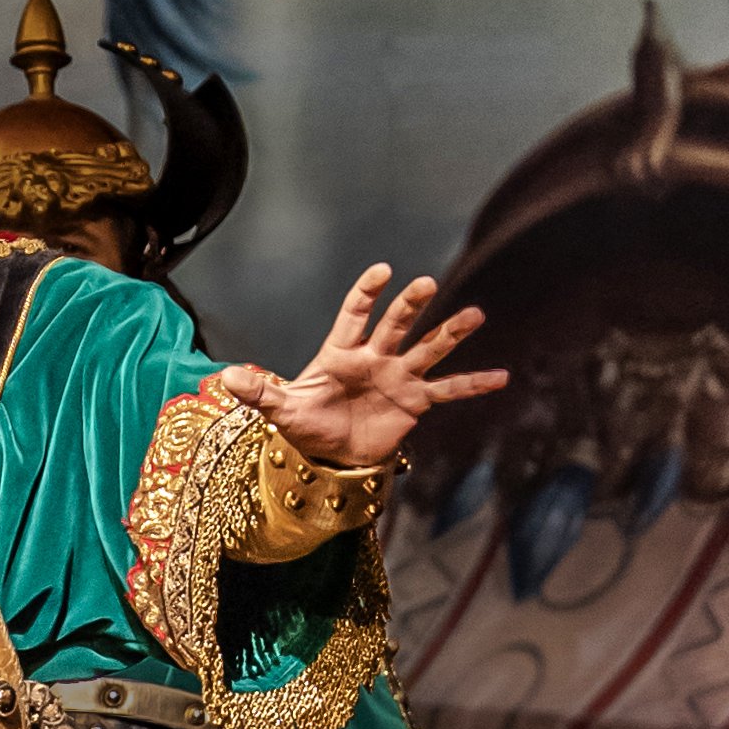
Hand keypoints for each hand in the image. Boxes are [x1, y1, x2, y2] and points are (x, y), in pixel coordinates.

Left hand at [223, 266, 506, 470]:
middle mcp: (375, 357)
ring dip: (450, 333)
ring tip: (475, 315)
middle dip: (408, 306)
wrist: (331, 457)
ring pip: (427, 350)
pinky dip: (473, 384)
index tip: (382, 271)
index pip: (355, 314)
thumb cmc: (306, 424)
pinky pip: (447, 391)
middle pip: (395, 325)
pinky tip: (501, 377)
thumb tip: (227, 376)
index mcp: (341, 352)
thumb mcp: (280, 410)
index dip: (367, 294)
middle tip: (426, 284)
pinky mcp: (415, 403)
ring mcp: (398, 377)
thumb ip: (259, 391)